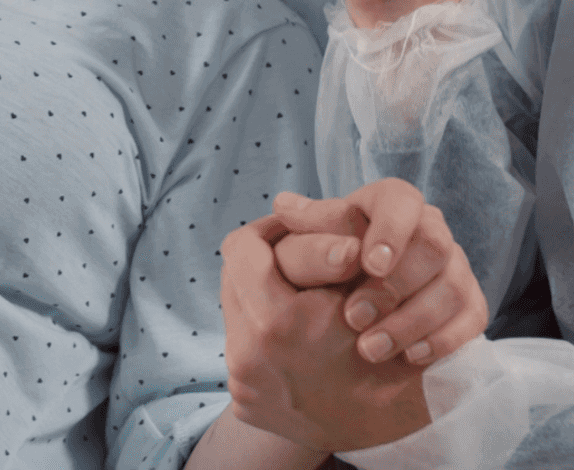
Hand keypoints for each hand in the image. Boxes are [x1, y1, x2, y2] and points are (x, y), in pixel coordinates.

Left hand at [221, 215, 432, 451]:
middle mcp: (251, 357)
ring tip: (297, 297)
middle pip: (232, 279)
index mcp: (279, 324)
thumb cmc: (395, 347)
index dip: (270, 231)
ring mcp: (244, 384)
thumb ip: (321, 243)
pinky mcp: (245, 404)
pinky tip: (296, 334)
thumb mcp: (367, 286)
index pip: (243, 248)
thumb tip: (282, 203)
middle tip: (291, 260)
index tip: (292, 229)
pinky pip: (239, 348)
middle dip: (263, 265)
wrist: (402, 431)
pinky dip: (264, 334)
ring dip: (263, 299)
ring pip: (234, 311)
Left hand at [273, 179, 488, 365]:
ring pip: (452, 286)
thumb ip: (303, 231)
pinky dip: (441, 340)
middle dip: (394, 286)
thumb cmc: (322, 268)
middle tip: (353, 317)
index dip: (390, 230)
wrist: (344, 314)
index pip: (401, 200)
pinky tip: (408, 356)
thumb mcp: (306, 247)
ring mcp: (453, 266)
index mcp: (386, 204)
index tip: (368, 264)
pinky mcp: (468, 302)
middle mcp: (428, 229)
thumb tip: (285, 207)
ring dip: (410, 322)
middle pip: (434, 245)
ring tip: (369, 348)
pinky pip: (472, 319)